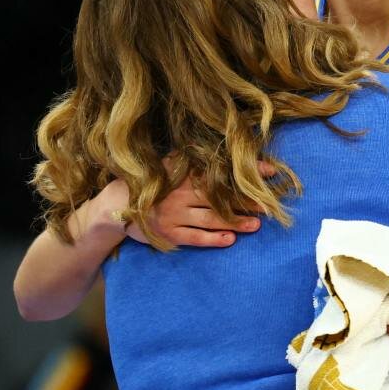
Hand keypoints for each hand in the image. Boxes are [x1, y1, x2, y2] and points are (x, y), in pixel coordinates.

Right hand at [118, 161, 272, 247]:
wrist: (118, 204)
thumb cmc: (151, 181)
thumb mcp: (169, 163)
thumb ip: (191, 158)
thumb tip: (222, 149)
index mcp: (185, 174)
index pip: (221, 172)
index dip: (245, 172)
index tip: (270, 172)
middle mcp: (182, 194)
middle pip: (220, 198)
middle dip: (246, 201)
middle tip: (268, 204)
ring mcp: (176, 215)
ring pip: (211, 219)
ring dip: (235, 222)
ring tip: (256, 224)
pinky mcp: (170, 234)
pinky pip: (195, 238)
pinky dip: (213, 239)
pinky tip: (229, 240)